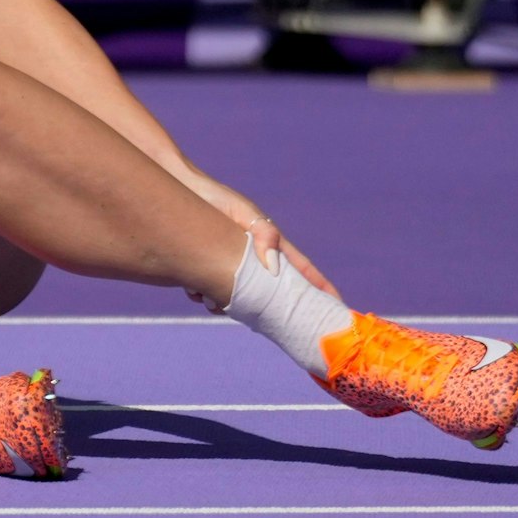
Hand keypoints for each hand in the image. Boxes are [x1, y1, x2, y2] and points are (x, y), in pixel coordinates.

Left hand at [182, 176, 340, 313]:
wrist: (179, 192)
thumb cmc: (216, 199)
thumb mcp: (243, 212)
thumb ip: (264, 234)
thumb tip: (274, 267)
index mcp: (271, 246)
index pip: (302, 271)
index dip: (320, 289)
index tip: (337, 308)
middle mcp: (253, 260)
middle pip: (271, 294)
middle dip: (268, 310)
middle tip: (269, 325)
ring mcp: (229, 267)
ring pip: (237, 299)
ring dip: (225, 303)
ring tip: (212, 297)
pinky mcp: (204, 270)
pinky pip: (208, 294)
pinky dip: (202, 295)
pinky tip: (193, 289)